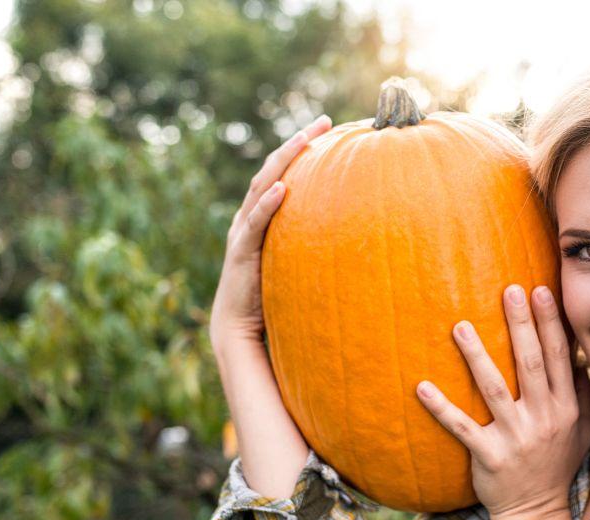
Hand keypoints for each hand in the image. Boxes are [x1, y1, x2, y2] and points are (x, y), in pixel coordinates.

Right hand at [209, 114, 331, 344]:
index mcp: (260, 216)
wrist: (238, 326)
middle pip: (271, 170)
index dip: (301, 149)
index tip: (328, 128)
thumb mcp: (294, 261)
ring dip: (282, 162)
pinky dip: (268, 205)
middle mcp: (248, 217)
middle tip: (322, 122)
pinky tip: (283, 189)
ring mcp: (243, 232)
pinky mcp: (242, 252)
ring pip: (261, 188)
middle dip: (295, 144)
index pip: (281, 173)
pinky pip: (255, 224)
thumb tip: (351, 233)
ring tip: (304, 141)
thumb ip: (311, 242)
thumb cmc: (269, 295)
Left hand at [415, 284, 589, 519]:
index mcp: (565, 408)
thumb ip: (579, 392)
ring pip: (494, 389)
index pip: (559, 357)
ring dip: (477, 357)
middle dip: (521, 325)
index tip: (541, 290)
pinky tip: (422, 386)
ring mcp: (516, 437)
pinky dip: (441, 408)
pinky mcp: (489, 456)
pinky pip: (462, 427)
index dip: (551, 323)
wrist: (536, 511)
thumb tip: (577, 352)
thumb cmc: (557, 463)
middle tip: (510, 290)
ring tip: (461, 326)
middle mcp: (544, 419)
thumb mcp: (582, 429)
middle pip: (531, 364)